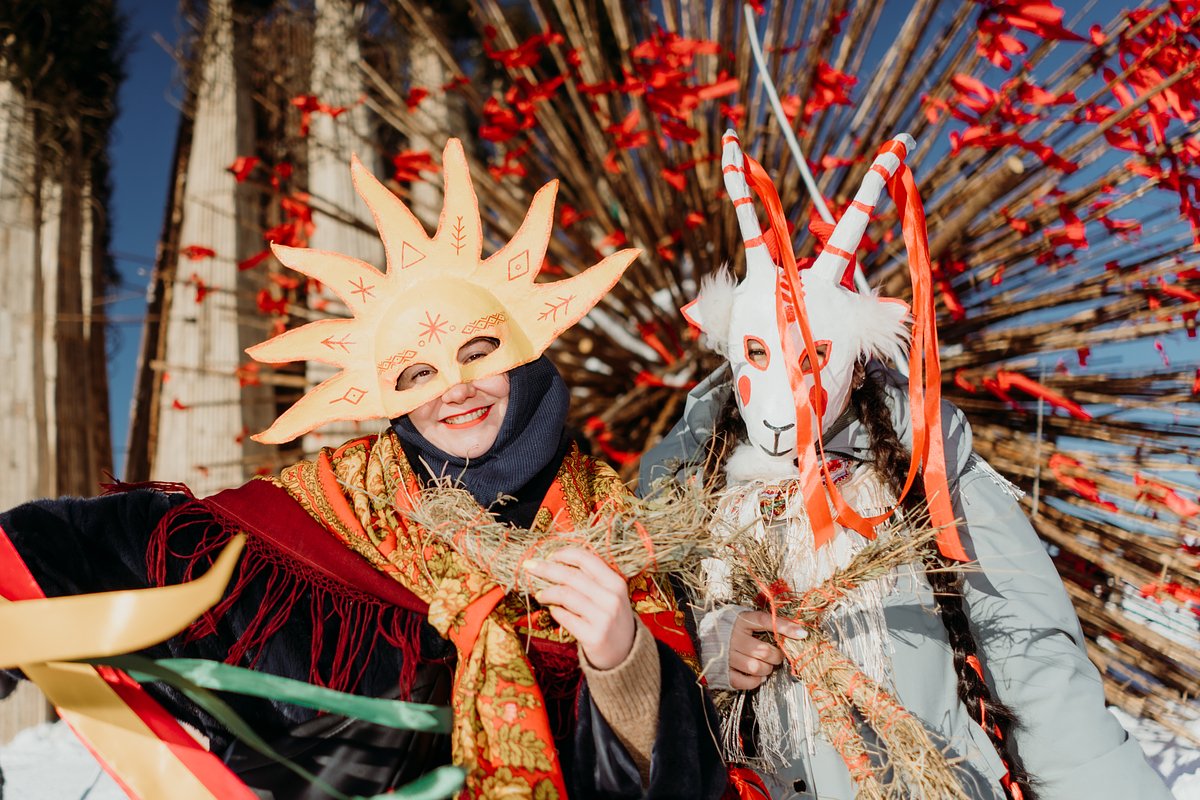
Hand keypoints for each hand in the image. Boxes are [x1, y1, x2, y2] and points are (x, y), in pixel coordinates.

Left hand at [524, 548, 636, 669]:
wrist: (625, 653)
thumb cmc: (611, 618)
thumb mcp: (610, 595)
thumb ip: (591, 579)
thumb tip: (555, 563)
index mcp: (616, 582)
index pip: (586, 559)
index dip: (564, 554)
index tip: (549, 555)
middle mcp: (611, 598)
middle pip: (571, 576)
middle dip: (546, 569)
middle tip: (529, 566)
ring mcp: (603, 618)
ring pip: (566, 595)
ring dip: (547, 592)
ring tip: (539, 594)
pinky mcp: (593, 636)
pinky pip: (566, 618)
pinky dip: (555, 612)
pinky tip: (553, 610)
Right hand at [728, 610, 806, 689]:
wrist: (702, 638)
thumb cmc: (730, 628)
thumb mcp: (745, 619)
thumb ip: (766, 623)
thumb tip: (797, 632)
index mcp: (739, 620)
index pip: (765, 621)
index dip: (785, 627)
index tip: (802, 634)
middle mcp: (732, 637)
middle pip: (763, 651)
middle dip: (776, 656)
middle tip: (776, 656)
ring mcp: (726, 655)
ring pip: (755, 668)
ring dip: (767, 669)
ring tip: (766, 665)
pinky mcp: (722, 671)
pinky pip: (744, 681)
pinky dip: (755, 681)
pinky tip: (758, 676)